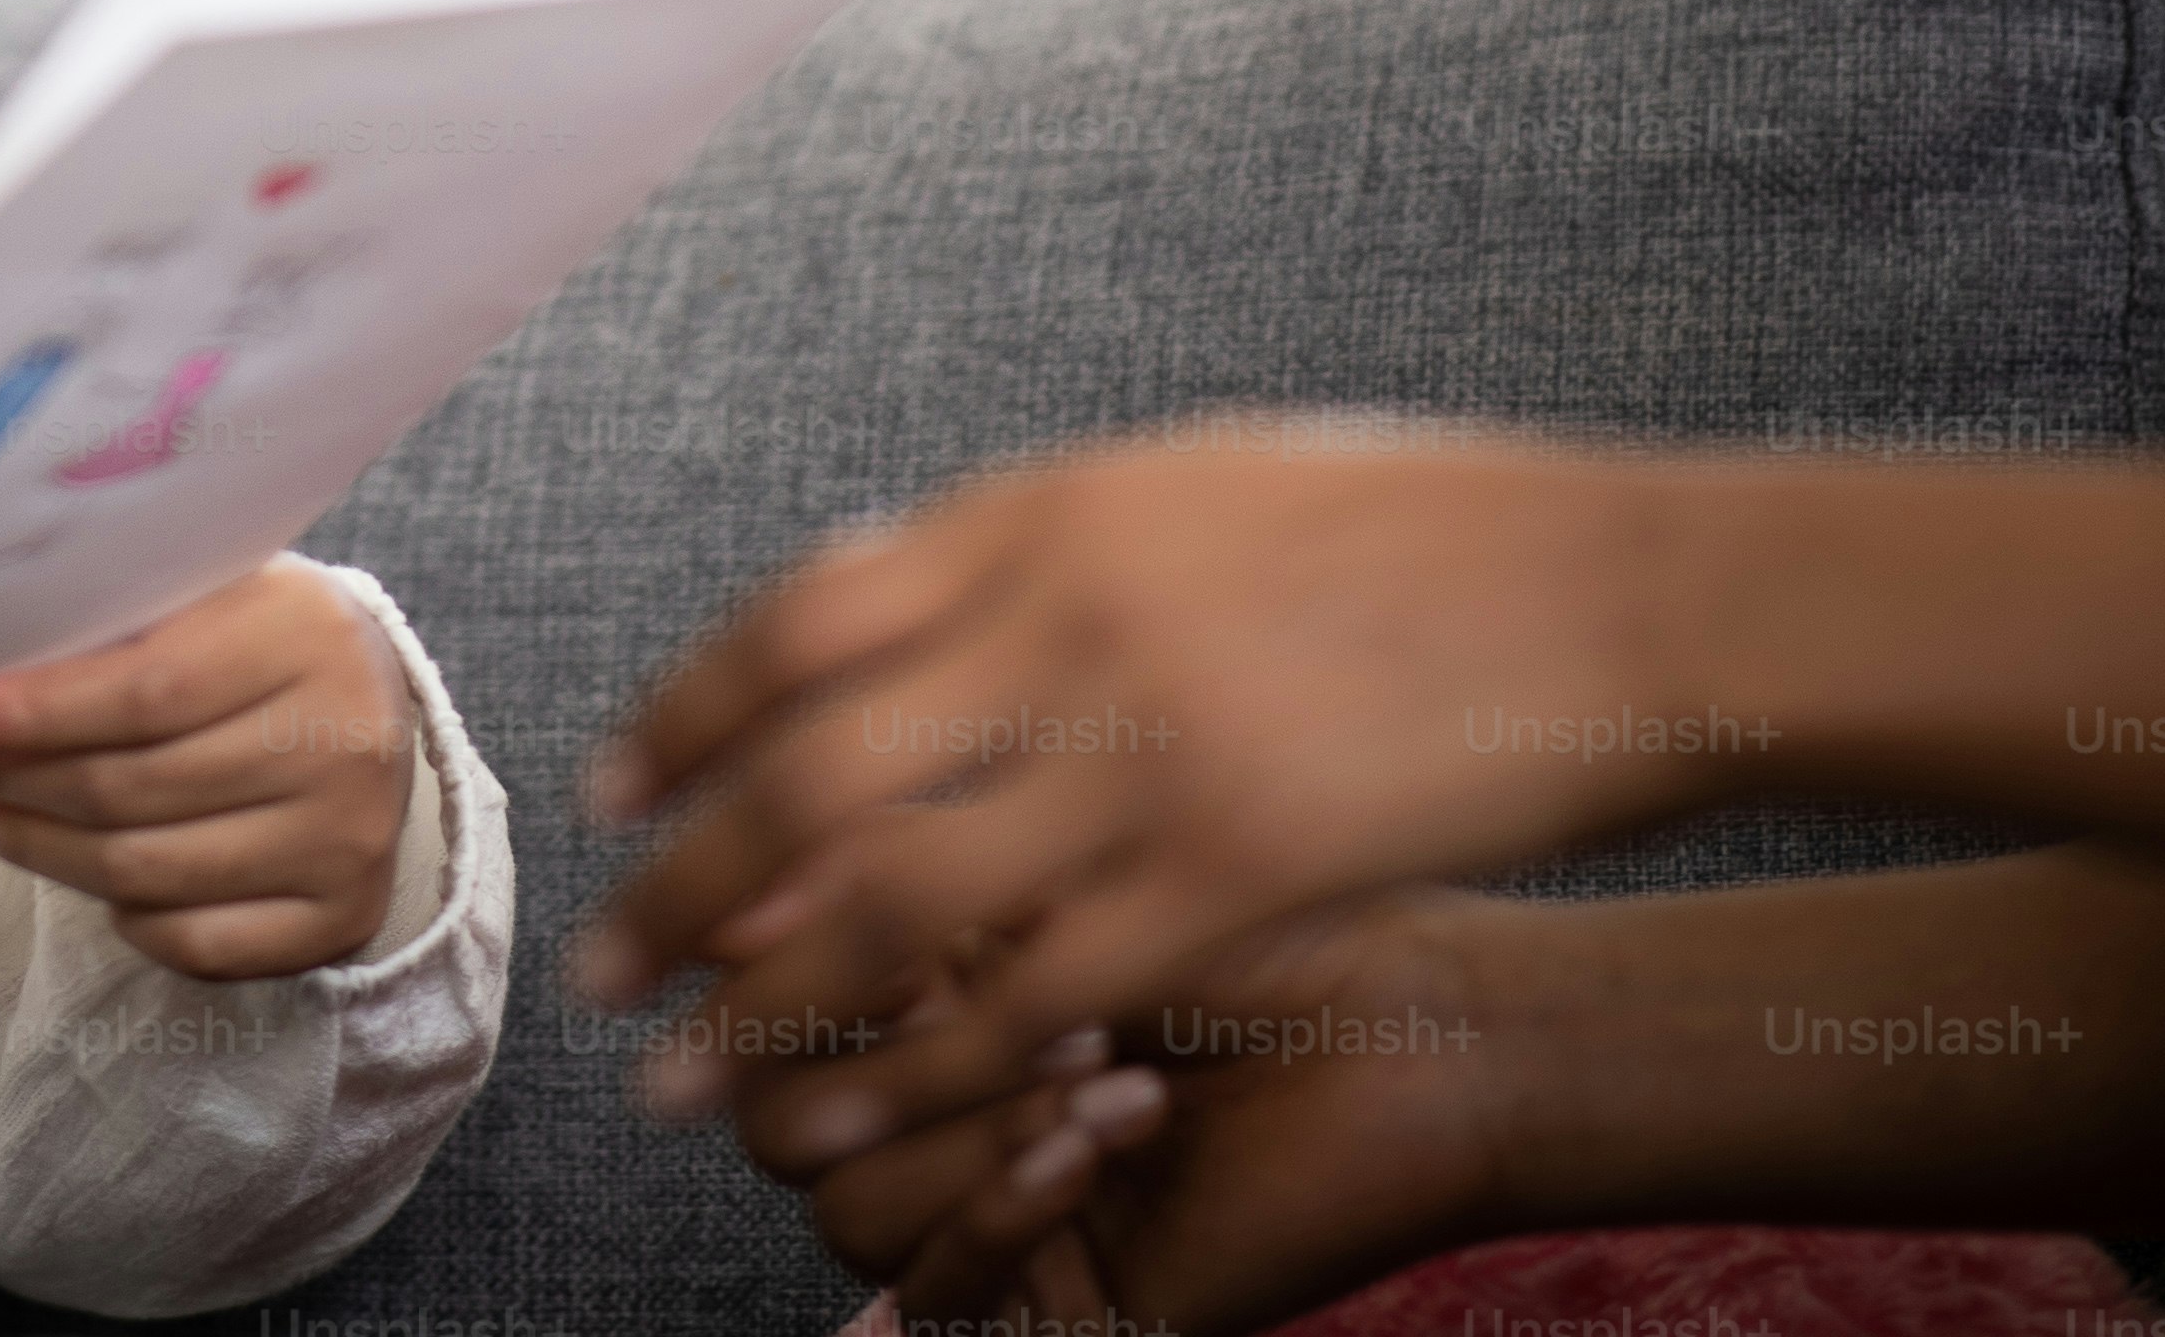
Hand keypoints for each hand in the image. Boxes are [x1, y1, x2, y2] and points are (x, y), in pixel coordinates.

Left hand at [0, 556, 419, 977]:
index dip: (31, 715)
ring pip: (145, 871)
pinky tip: (80, 871)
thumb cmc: (248, 637)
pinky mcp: (341, 917)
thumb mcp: (195, 596)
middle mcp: (344, 740)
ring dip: (35, 849)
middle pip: (131, 790)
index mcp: (304, 632)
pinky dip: (121, 915)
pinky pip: (192, 940)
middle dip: (7, 783)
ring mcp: (348, 841)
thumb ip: (99, 629)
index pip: (143, 691)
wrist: (374, 702)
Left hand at [582, 423, 1733, 1163]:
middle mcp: (1066, 622)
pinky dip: (924, 1072)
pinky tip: (856, 1124)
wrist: (1616, 595)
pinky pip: (1032, 997)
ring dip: (764, 1003)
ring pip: (891, 902)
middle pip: (809, 771)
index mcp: (1046, 511)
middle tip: (605, 963)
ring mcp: (1147, 752)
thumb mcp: (1192, 491)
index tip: (614, 790)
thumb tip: (893, 609)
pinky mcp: (1234, 877)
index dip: (685, 716)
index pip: (798, 621)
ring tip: (684, 1078)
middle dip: (687, 881)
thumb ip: (1039, 554)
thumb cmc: (1419, 534)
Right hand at [769, 894, 1522, 1334]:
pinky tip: (1090, 1131)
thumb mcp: (1064, 875)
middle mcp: (932, 1106)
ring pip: (835, 1198)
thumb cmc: (1277, 926)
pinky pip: (936, 1288)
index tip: (829, 890)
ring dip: (947, 1121)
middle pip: (767, 1106)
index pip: (756, 992)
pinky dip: (995, 1204)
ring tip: (1086, 1054)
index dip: (768, 949)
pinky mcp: (1049, 1303)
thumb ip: (895, 875)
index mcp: (916, 994)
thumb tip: (738, 871)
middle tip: (977, 979)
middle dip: (855, 1037)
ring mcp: (985, 1208)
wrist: (1426, 1037)